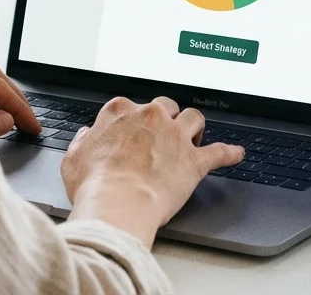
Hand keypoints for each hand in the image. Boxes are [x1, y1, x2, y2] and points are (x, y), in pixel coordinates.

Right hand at [60, 97, 243, 247]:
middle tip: (164, 133)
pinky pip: (220, 152)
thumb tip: (87, 136)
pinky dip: (230, 153)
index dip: (133, 120)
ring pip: (194, 118)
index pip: (131, 106)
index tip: (134, 131)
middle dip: (167, 117)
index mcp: (120, 112)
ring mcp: (175, 136)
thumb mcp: (73, 158)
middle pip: (166, 106)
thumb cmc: (94, 184)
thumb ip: (82, 142)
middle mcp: (151, 116)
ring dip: (195, 127)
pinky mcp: (194, 160)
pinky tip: (236, 154)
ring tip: (195, 136)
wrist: (118, 203)